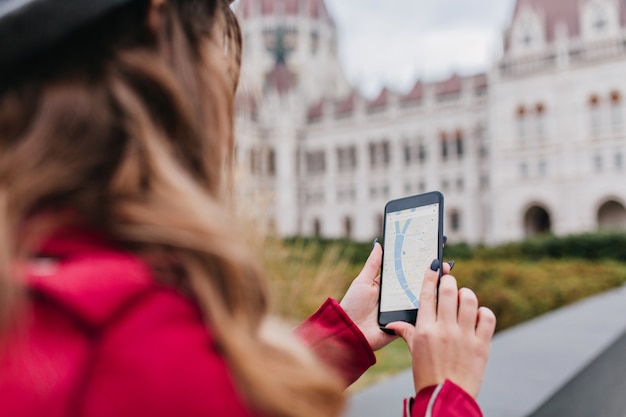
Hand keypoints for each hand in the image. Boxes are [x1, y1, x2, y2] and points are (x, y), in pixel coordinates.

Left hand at [339, 243, 452, 351]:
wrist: (351, 332)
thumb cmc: (353, 305)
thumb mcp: (363, 281)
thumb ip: (373, 264)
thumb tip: (379, 244)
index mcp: (388, 285)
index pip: (405, 271)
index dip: (417, 262)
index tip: (430, 251)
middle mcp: (398, 296)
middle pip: (417, 283)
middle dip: (431, 274)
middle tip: (444, 264)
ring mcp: (403, 310)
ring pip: (422, 298)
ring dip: (434, 290)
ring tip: (446, 278)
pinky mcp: (406, 323)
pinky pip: (420, 315)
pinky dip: (430, 309)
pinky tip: (442, 298)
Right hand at [386, 261, 495, 397]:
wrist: (445, 399)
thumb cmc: (427, 375)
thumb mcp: (414, 353)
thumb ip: (407, 333)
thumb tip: (392, 324)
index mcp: (424, 330)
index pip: (427, 294)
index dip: (431, 276)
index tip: (435, 266)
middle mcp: (444, 329)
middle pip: (448, 290)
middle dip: (449, 281)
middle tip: (449, 282)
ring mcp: (464, 336)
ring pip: (469, 299)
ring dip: (465, 294)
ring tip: (463, 299)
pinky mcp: (481, 344)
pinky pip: (487, 317)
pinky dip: (483, 312)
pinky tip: (477, 316)